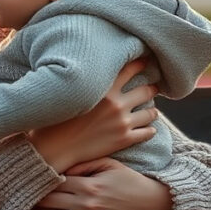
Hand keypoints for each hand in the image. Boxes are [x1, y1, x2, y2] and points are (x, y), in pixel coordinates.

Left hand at [15, 157, 171, 209]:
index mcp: (88, 184)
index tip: (19, 182)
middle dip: (29, 202)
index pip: (54, 183)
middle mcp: (86, 203)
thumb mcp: (109, 163)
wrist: (152, 203)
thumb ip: (83, 164)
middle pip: (50, 202)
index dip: (35, 183)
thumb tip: (61, 165)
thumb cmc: (129, 179)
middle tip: (8, 201)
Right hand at [26, 58, 158, 172]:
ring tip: (152, 111)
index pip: (129, 69)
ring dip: (152, 111)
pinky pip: (147, 133)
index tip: (147, 62)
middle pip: (146, 91)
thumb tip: (94, 69)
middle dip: (152, 88)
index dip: (141, 64)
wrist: (56, 147)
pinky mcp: (124, 140)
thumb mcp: (72, 93)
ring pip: (150, 113)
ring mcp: (122, 122)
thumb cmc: (57, 118)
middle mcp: (117, 103)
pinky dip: (150, 130)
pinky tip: (149, 130)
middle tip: (154, 88)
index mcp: (104, 89)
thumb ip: (88, 81)